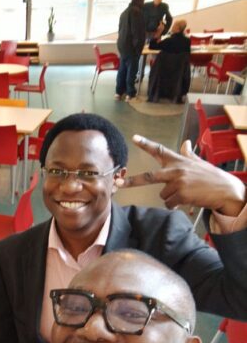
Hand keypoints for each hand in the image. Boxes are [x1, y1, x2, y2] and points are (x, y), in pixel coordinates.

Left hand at [116, 135, 246, 215]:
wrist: (225, 190)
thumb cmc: (210, 177)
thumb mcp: (199, 163)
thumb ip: (189, 154)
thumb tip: (186, 142)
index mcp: (178, 161)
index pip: (160, 150)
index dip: (145, 144)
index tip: (133, 138)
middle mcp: (176, 170)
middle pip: (149, 176)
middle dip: (132, 181)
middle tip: (118, 184)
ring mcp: (178, 182)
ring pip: (162, 195)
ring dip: (171, 197)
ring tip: (186, 193)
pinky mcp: (182, 194)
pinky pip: (169, 203)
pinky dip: (175, 204)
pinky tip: (188, 200)